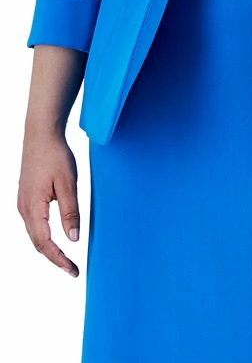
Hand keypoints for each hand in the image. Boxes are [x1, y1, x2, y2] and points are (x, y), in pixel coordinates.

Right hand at [17, 130, 79, 276]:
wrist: (41, 134)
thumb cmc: (56, 156)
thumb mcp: (68, 184)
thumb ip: (70, 212)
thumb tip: (73, 239)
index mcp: (33, 208)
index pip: (45, 244)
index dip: (59, 260)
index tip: (74, 271)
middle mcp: (24, 209)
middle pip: (38, 243)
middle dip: (55, 258)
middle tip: (73, 269)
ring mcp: (23, 203)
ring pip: (35, 234)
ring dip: (50, 248)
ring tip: (66, 258)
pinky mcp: (27, 197)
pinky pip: (35, 223)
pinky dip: (45, 235)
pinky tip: (57, 236)